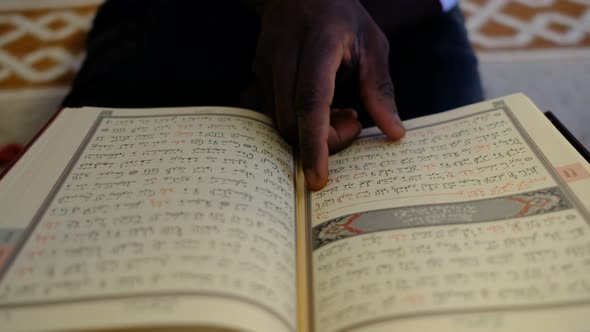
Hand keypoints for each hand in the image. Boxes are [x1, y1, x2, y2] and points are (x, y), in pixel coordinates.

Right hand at [253, 0, 404, 189]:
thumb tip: (394, 133)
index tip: (319, 178)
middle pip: (292, 121)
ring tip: (338, 111)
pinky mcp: (257, 78)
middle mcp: (284, 57)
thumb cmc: (341, 18)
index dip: (315, 142)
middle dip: (322, 141)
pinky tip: (318, 108)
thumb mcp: (372, 43)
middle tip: (352, 123)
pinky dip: (299, 124)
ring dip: (311, 133)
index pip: (311, 101)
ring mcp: (265, 68)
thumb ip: (380, 89)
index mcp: (318, 44)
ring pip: (280, 123)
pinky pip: (275, 116)